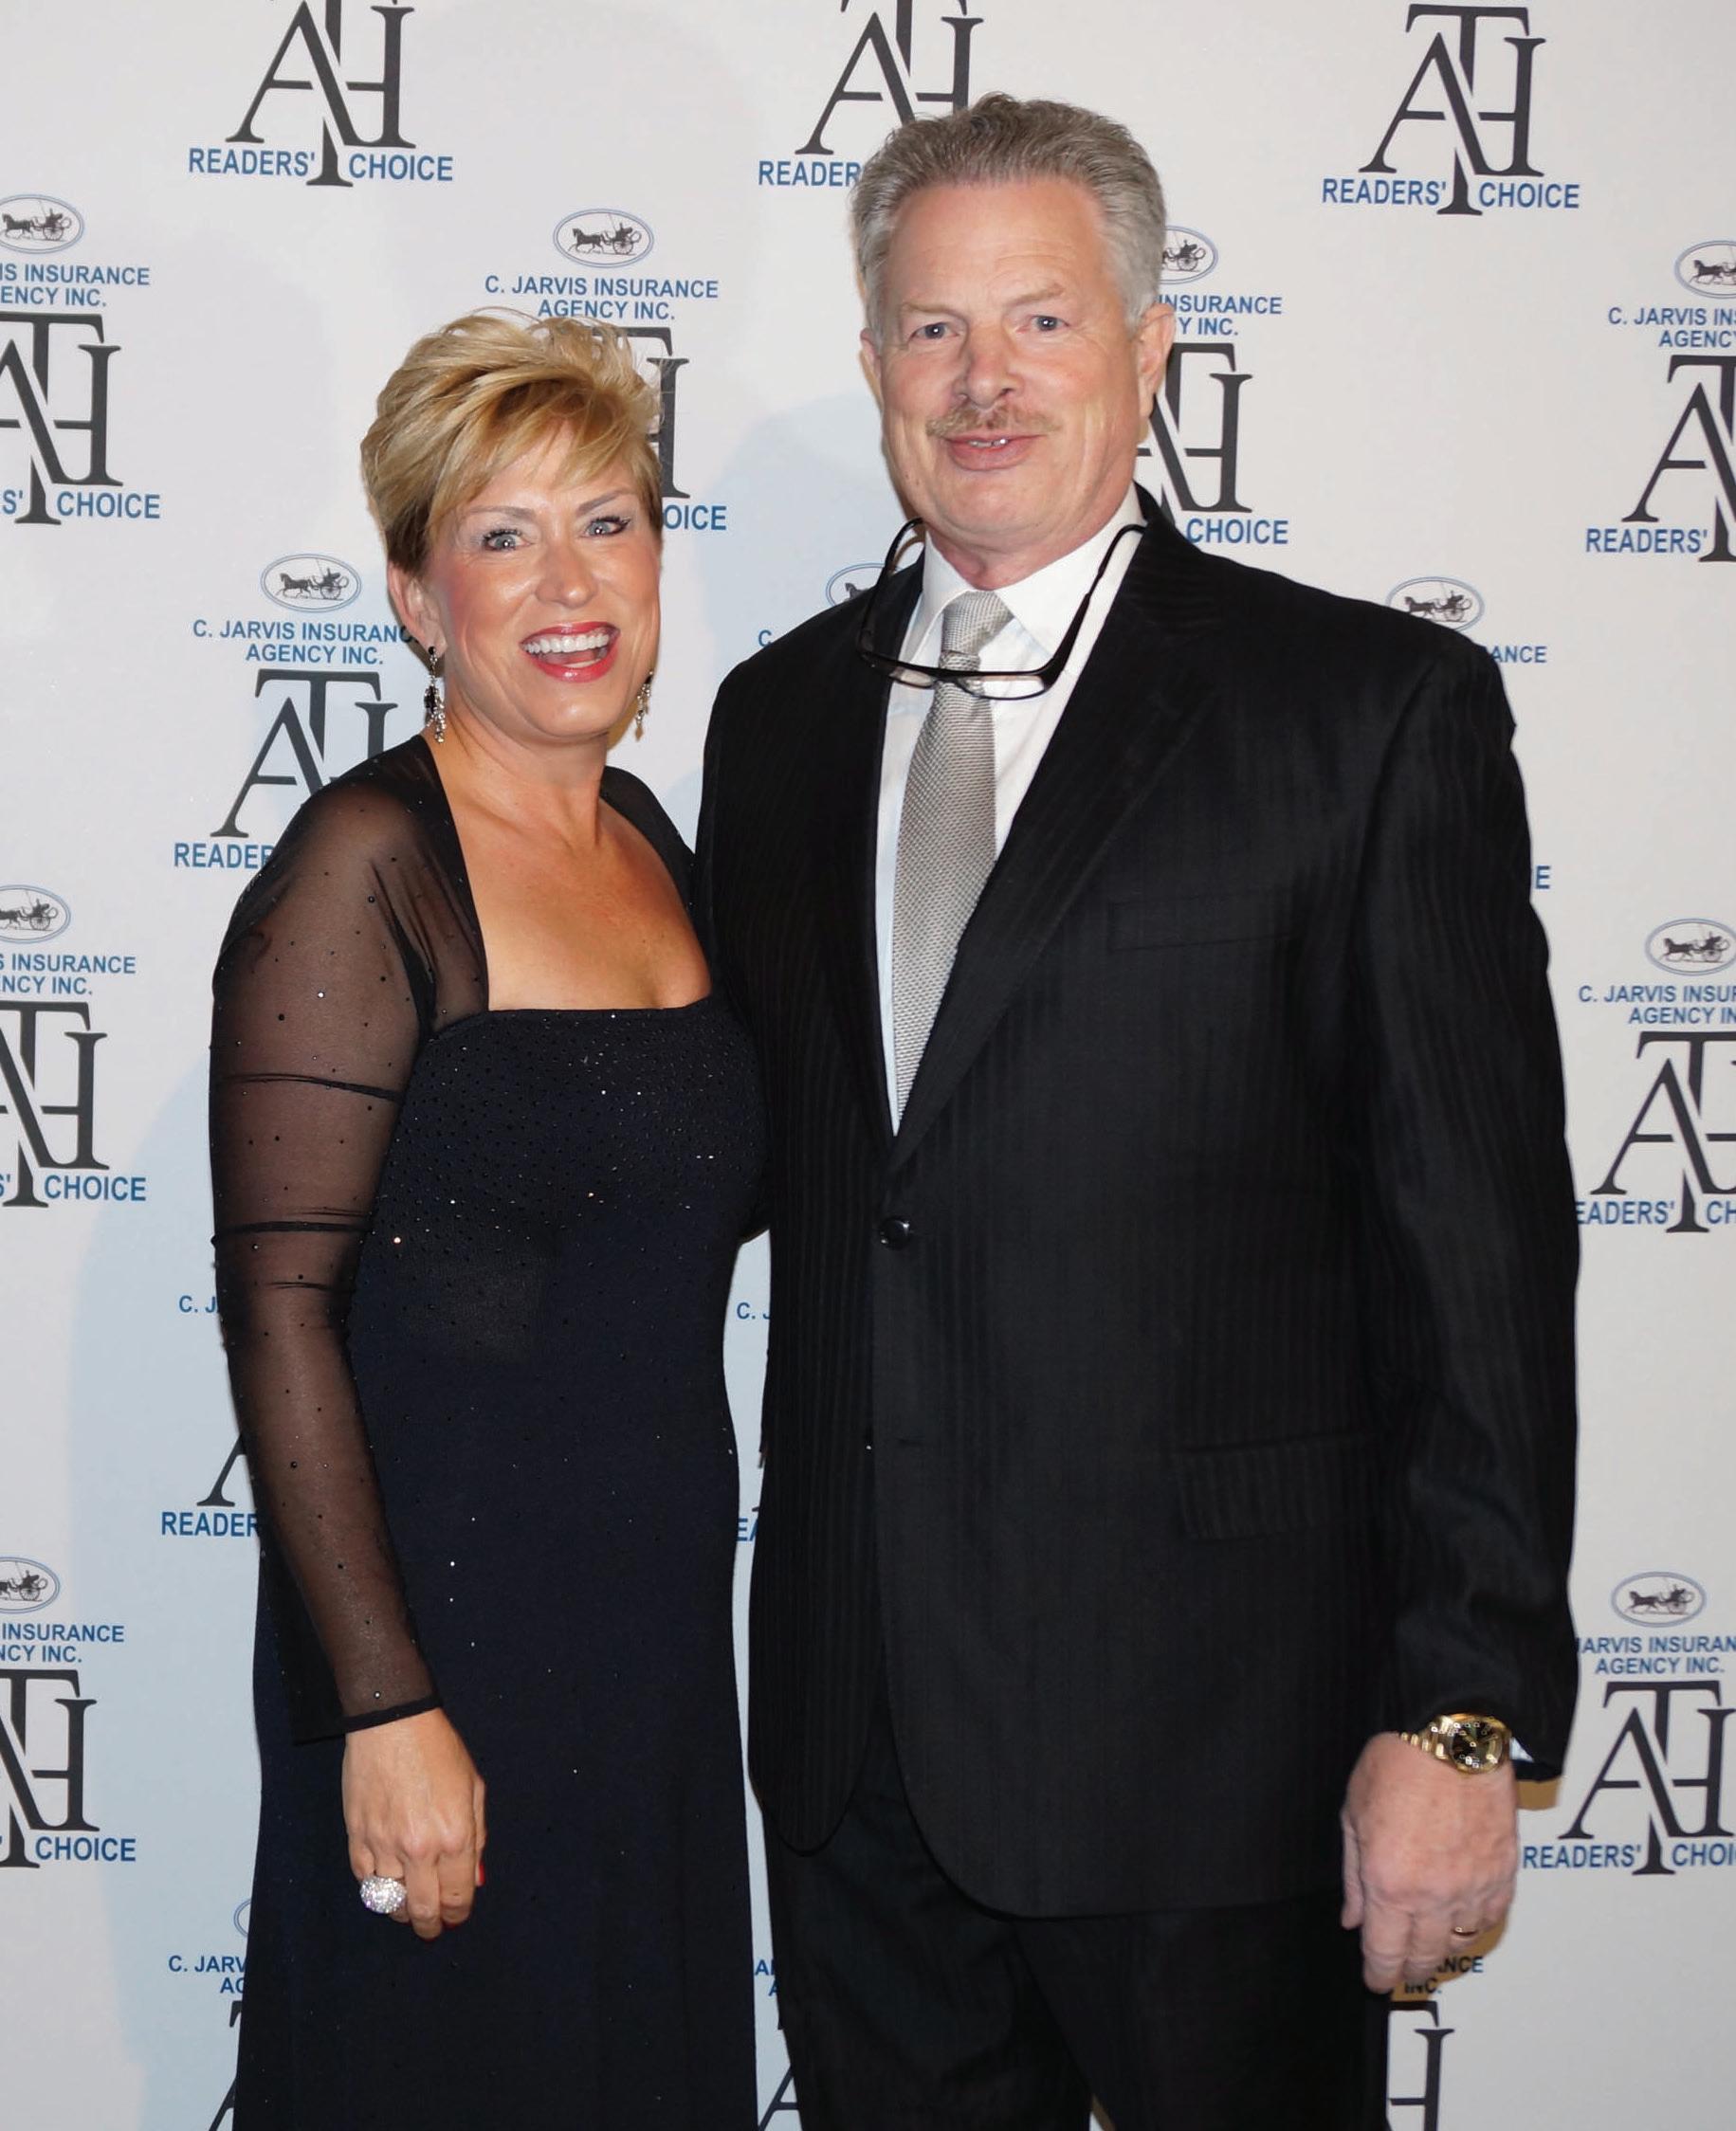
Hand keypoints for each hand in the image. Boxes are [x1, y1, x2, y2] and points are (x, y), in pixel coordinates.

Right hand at [342, 1709, 486, 1940]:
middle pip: (423, 1909)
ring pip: (389, 1901)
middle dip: (430, 1926)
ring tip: (409, 1907)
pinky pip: (364, 1880)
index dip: (457, 1913)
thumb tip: (474, 1878)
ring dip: (401, 1910)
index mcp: (454, 1837)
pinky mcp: (357, 1837)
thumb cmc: (439, 1750)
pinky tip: (385, 1885)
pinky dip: (374, 1889)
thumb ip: (477, 1837)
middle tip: (431, 1929)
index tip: (456, 1918)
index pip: (457, 1896)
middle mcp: (419, 1849)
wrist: (392, 1725)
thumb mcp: (473, 1789)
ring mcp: (384, 1846)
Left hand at [1340, 1732, 1516, 1991]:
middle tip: (1400, 1969)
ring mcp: (1473, 1887)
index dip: (1379, 1974)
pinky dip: (1476, 1924)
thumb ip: (1353, 1876)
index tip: (1375, 1981)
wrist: (1452, 1736)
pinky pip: (1491, 1916)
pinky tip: (1463, 1918)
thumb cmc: (1397, 1763)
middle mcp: (1434, 1895)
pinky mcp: (1503, 1874)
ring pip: (1461, 1942)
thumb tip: (1353, 1919)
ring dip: (1443, 1950)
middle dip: (1409, 1969)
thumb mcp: (1354, 1814)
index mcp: (1390, 1884)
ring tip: (1430, 1946)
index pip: (1385, 1953)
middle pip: (1424, 1957)